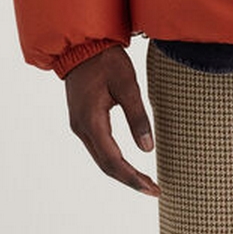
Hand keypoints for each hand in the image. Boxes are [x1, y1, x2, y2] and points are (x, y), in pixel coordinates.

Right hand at [65, 45, 159, 196]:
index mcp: (91, 121)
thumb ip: (137, 116)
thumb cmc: (106, 60)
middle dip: (129, 180)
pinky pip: (98, 148)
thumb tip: (148, 149)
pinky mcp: (82, 120)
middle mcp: (81, 128)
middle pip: (106, 165)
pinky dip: (113, 160)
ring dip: (122, 172)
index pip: (113, 161)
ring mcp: (79, 125)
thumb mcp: (127, 84)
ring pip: (101, 158)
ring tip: (144, 180)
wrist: (82, 44)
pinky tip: (127, 163)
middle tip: (153, 189)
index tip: (152, 188)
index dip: (133, 178)